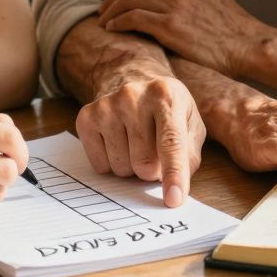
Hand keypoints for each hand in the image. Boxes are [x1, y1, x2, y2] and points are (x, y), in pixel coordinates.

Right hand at [75, 75, 205, 207]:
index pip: (171, 143)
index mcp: (166, 95)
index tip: (174, 199)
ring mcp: (107, 106)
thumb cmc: (165, 108)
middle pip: (144, 164)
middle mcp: (133, 96)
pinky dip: (111, 163)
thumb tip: (175, 186)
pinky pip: (100, 165)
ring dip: (131, 166)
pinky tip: (117, 141)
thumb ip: (189, 155)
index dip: (174, 174)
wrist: (131, 77)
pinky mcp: (87, 117)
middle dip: (152, 170)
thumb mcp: (190, 123)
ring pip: (121, 168)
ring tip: (135, 143)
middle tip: (154, 151)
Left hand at [97, 0, 268, 76]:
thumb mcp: (213, 3)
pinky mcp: (171, 25)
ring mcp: (176, 4)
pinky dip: (118, 22)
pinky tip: (113, 30)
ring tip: (104, 22)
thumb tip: (167, 10)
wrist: (251, 46)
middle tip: (103, 11)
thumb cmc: (234, 35)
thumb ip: (190, 0)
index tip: (117, 1)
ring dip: (112, 11)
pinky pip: (134, 17)